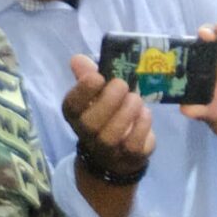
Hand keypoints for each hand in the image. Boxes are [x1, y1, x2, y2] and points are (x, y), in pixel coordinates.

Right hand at [61, 57, 153, 180]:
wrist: (115, 156)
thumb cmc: (105, 116)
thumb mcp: (95, 96)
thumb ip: (87, 77)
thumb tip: (78, 58)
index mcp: (75, 116)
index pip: (71, 106)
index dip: (83, 91)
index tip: (98, 77)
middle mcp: (87, 135)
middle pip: (91, 122)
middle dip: (109, 100)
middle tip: (122, 85)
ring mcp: (108, 150)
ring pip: (113, 134)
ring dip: (127, 111)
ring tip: (135, 98)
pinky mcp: (129, 157)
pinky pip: (134, 144)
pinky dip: (142, 126)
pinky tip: (145, 112)